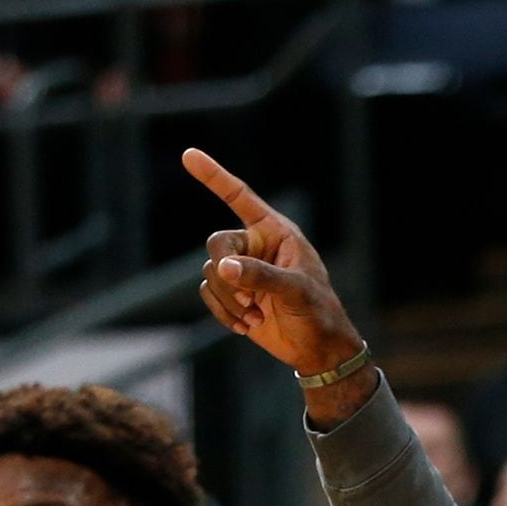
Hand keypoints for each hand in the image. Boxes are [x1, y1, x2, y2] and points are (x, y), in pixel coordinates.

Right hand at [183, 147, 376, 413]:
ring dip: (228, 301)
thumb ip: (261, 276)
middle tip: (246, 298)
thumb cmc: (317, 312)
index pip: (240, 197)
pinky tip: (246, 326)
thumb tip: (223, 268)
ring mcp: (242, 271)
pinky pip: (209, 294)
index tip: (189, 155)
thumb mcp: (296, 291)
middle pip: (217, 243)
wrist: (317, 350)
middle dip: (225, 273)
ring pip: (211, 273)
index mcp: (275, 231)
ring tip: (254, 317)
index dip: (214, 176)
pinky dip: (222, 312)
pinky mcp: (234, 295)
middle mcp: (255, 245)